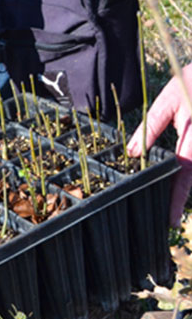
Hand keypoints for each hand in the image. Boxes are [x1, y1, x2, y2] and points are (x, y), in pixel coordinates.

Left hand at [127, 64, 191, 225]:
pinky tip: (180, 179)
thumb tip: (133, 153)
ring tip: (173, 201)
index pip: (185, 171)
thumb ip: (151, 126)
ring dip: (187, 184)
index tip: (171, 219)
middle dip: (182, 195)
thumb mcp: (168, 99)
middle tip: (169, 215)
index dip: (177, 197)